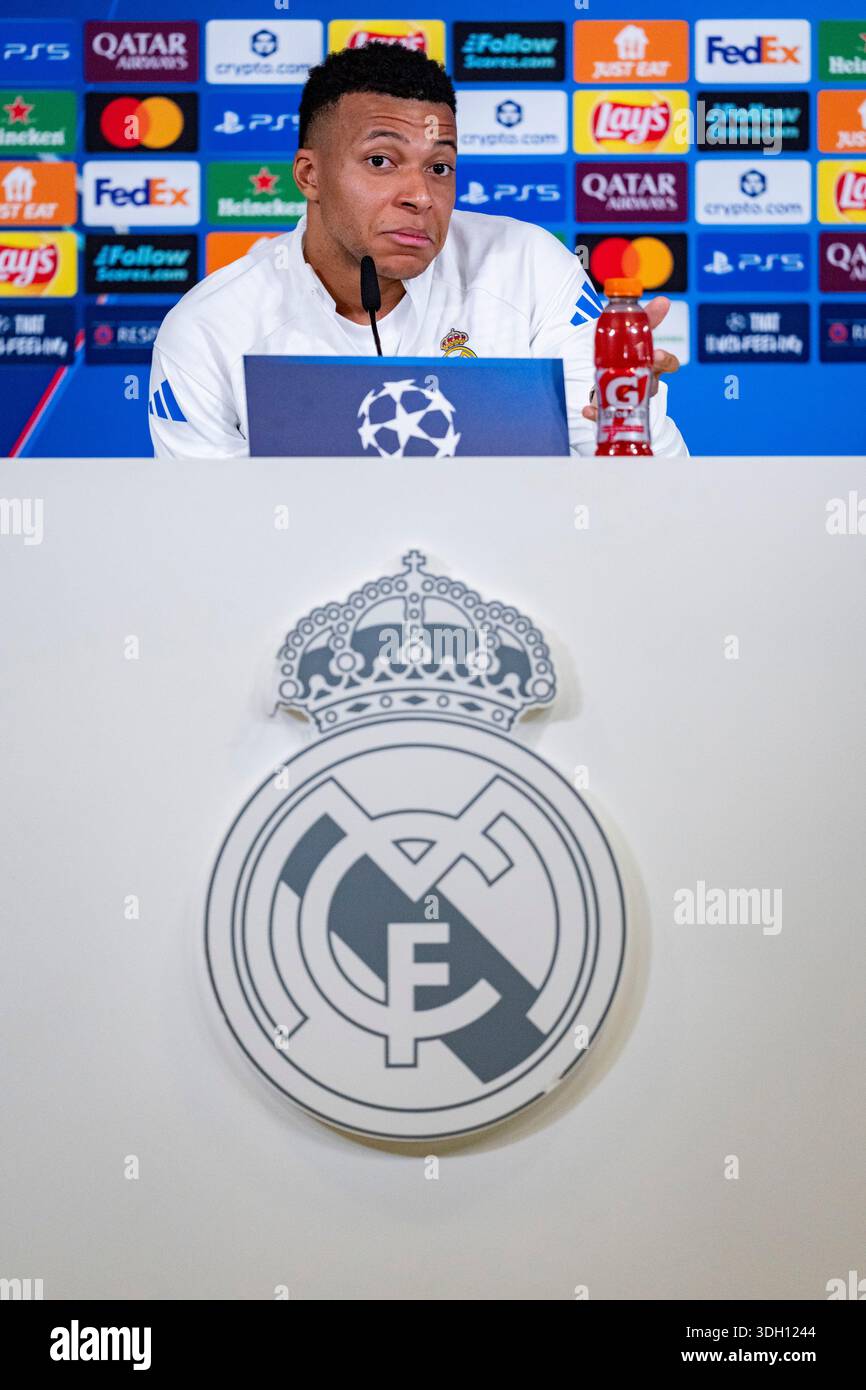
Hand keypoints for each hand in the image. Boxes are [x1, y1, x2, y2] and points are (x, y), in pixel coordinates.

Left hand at [581, 296, 680, 422]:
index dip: (666, 360)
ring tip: (607, 393)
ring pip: (630, 402)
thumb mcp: (631, 335)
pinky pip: (605, 414)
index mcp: (652, 365)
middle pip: (652, 385)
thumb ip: (646, 318)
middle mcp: (643, 384)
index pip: (668, 364)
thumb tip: (664, 300)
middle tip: (638, 372)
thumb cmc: (624, 357)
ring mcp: (629, 399)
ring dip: (622, 399)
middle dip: (646, 379)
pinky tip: (586, 409)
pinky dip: (595, 412)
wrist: (603, 376)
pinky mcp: (611, 408)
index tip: (659, 354)